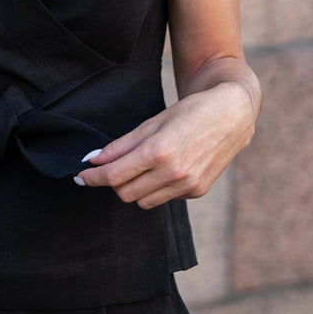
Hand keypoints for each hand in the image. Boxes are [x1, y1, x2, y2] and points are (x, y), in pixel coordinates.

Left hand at [75, 81, 254, 207]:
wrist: (233, 113)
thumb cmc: (189, 111)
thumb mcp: (152, 122)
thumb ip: (121, 145)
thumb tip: (93, 160)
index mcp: (159, 151)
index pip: (114, 176)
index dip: (93, 178)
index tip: (80, 177)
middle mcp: (174, 173)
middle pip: (125, 193)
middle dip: (113, 183)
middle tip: (111, 167)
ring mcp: (188, 185)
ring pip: (143, 201)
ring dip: (134, 188)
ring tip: (141, 165)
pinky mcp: (198, 191)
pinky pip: (164, 198)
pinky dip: (156, 187)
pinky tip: (166, 168)